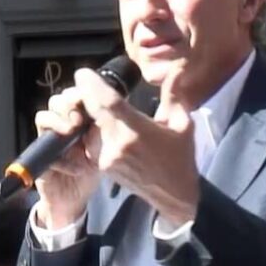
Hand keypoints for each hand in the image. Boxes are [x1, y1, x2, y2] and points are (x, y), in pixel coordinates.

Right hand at [33, 86, 101, 227]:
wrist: (72, 200)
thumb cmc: (89, 174)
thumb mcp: (102, 152)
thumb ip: (105, 135)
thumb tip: (114, 114)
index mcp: (78, 122)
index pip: (75, 97)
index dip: (80, 95)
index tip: (91, 101)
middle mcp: (61, 127)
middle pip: (57, 101)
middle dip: (67, 104)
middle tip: (79, 117)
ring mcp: (49, 139)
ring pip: (44, 117)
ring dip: (58, 121)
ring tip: (72, 131)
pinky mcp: (41, 156)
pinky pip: (43, 145)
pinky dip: (61, 156)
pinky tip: (78, 167)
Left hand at [74, 63, 199, 224]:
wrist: (174, 195)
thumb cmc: (181, 157)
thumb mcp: (182, 124)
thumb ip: (173, 96)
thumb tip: (175, 70)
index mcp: (136, 131)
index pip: (106, 102)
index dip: (91, 86)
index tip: (83, 73)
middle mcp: (116, 144)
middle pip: (91, 112)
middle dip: (86, 96)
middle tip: (87, 84)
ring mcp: (106, 157)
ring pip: (87, 127)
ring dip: (88, 113)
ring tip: (95, 103)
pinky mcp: (101, 166)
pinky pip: (90, 141)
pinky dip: (91, 129)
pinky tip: (100, 123)